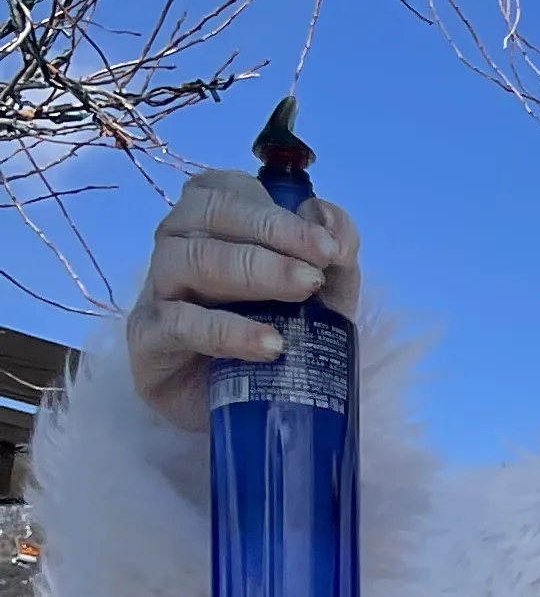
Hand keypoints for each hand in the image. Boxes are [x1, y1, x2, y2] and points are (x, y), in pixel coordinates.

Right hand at [127, 170, 360, 432]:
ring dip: (253, 272)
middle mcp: (177, 241)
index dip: (281, 215)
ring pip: (191, 259)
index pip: (233, 193)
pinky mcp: (148, 336)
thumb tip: (328, 218)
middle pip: (211, 216)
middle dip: (272, 237)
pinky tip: (270, 344)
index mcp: (212, 217)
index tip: (328, 248)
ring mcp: (157, 287)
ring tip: (302, 294)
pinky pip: (179, 323)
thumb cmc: (280, 330)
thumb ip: (334, 253)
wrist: (250, 404)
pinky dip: (228, 330)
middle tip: (317, 271)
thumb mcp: (323, 292)